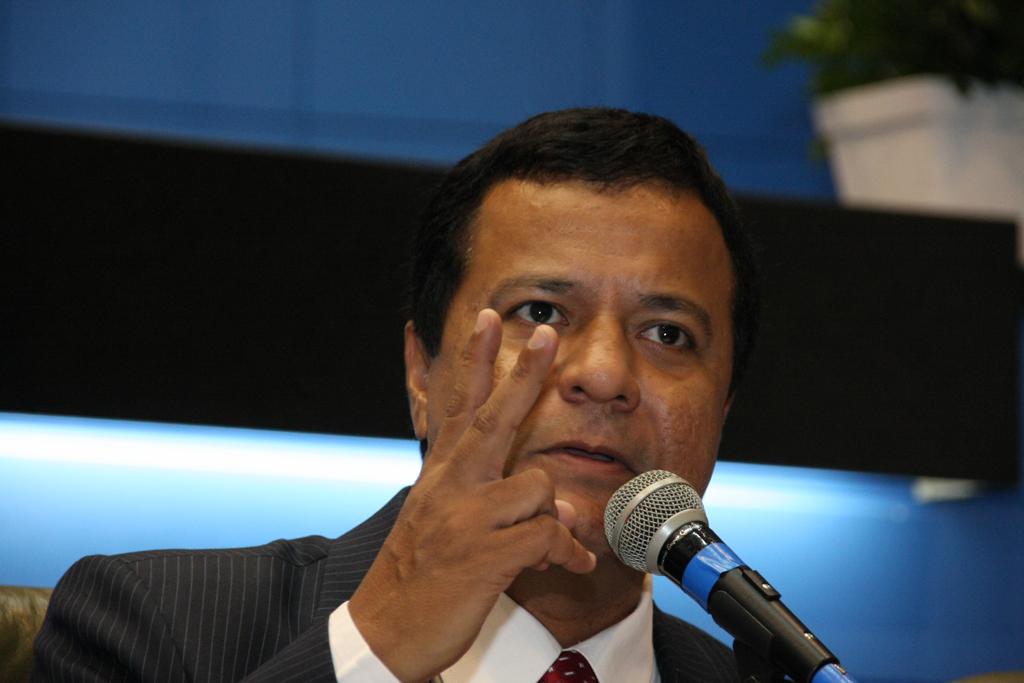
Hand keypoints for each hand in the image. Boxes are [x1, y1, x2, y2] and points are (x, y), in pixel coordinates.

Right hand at [348, 309, 595, 681]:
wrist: (386, 630)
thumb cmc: (419, 573)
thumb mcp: (443, 521)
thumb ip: (500, 502)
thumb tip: (558, 504)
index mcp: (441, 472)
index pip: (459, 403)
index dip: (475, 359)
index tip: (489, 318)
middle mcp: (451, 484)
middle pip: (494, 417)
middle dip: (524, 373)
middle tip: (547, 335)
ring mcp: (465, 516)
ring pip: (540, 489)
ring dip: (551, 521)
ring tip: (542, 550)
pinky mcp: (483, 553)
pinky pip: (550, 537)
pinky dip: (568, 554)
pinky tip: (571, 567)